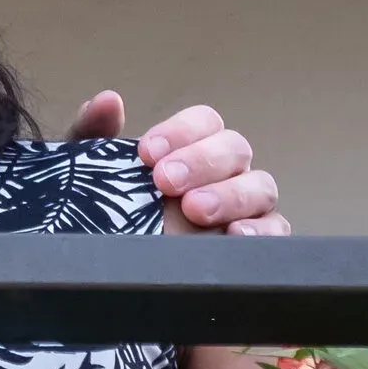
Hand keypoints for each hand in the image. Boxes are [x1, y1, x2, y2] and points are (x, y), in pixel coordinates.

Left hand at [68, 91, 287, 235]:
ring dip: (229, 195)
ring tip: (195, 210)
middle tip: (165, 182)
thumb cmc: (111, 210)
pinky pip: (276, 231)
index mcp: (194, 146)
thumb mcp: (91, 172)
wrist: (115, 267)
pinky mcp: (260, 240)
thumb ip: (94, 133)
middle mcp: (227, 172)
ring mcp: (248, 206)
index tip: (147, 153)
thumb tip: (106, 101)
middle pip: (235, 149)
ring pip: (260, 186)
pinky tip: (234, 236)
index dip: (180, 132)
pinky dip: (261, 231)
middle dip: (201, 162)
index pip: (204, 122)